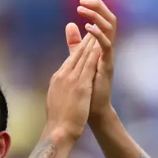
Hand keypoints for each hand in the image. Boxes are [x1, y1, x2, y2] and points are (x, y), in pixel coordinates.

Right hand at [44, 25, 100, 143]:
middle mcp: (63, 76)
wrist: (58, 131)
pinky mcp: (80, 86)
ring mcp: (71, 80)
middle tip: (93, 26)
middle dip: (85, 40)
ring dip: (91, 42)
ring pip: (83, 56)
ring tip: (98, 30)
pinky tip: (100, 46)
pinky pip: (88, 66)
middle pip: (76, 54)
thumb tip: (61, 86)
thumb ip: (60, 89)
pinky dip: (94, 54)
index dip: (78, 47)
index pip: (70, 59)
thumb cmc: (58, 121)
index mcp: (57, 79)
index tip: (85, 38)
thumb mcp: (57, 100)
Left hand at [77, 0, 116, 121]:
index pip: (100, 22)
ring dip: (97, 17)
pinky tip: (88, 28)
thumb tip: (70, 24)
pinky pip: (106, 46)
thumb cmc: (85, 88)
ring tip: (85, 9)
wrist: (91, 110)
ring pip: (109, 30)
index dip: (95, 9)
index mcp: (99, 47)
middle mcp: (105, 50)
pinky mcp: (107, 66)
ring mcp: (107, 57)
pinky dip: (98, 36)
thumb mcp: (77, 60)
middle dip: (98, 8)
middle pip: (107, 21)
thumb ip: (75, 43)